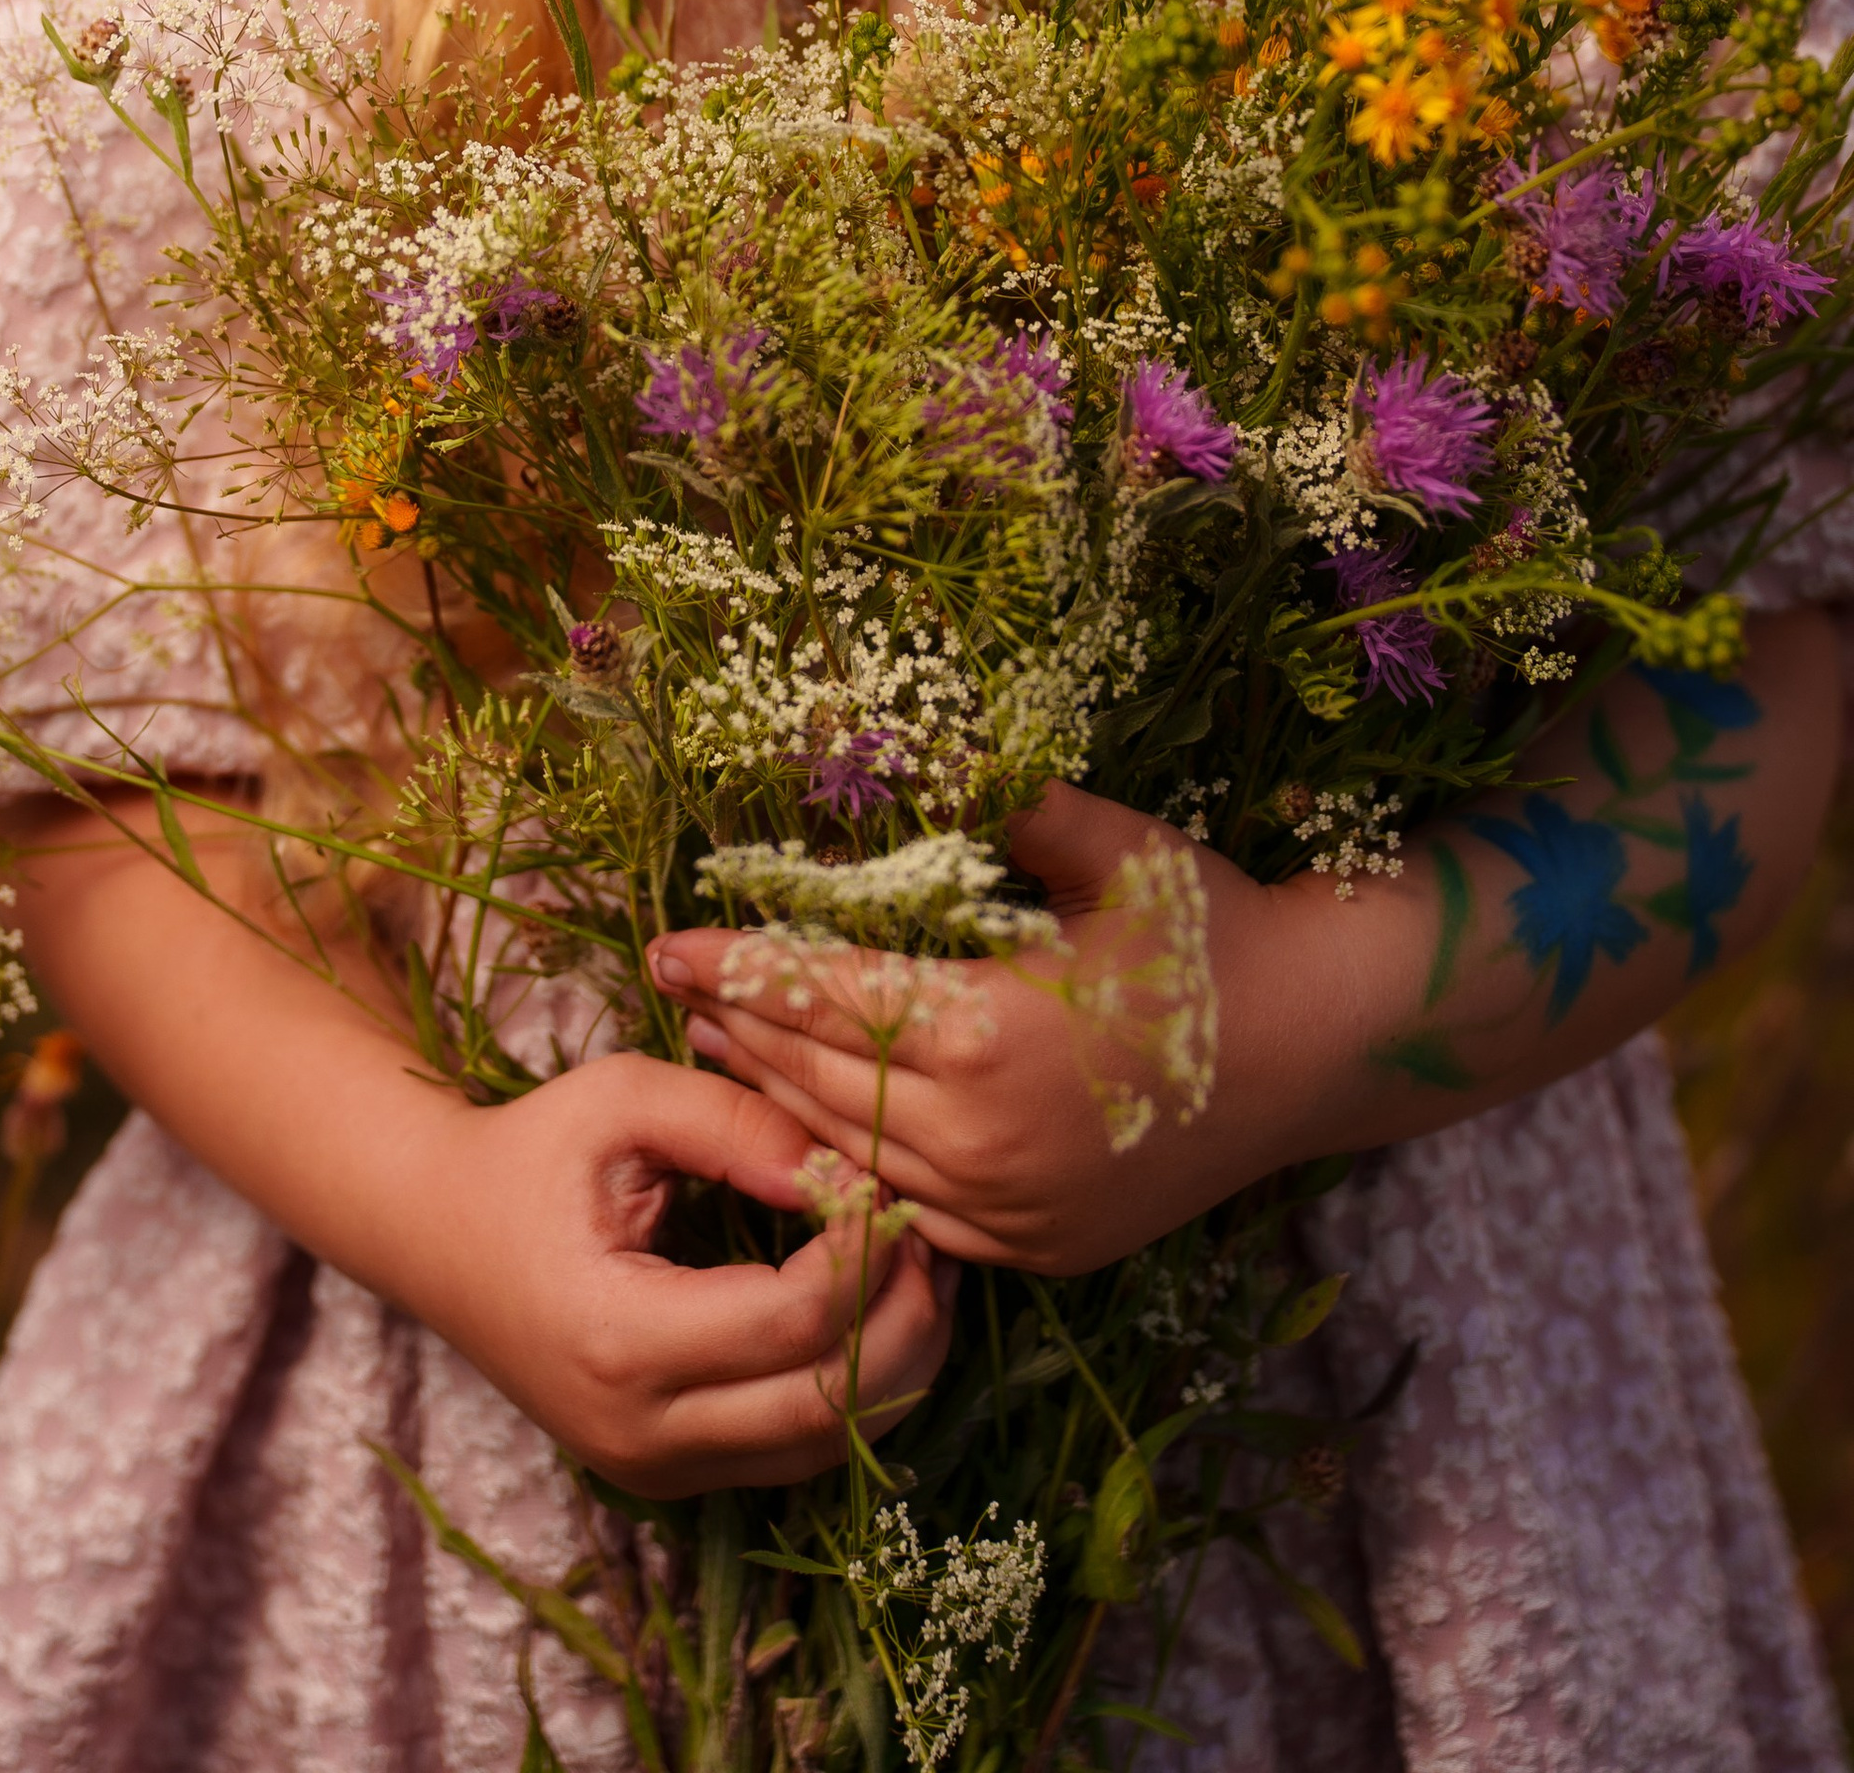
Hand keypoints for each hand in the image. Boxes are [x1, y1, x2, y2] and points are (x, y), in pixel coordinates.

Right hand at [392, 1052, 955, 1496]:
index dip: (865, 1249)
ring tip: (919, 1266)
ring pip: (829, 1445)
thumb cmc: (527, 1153)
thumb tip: (837, 1169)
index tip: (882, 1177)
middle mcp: (642, 1431)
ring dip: (898, 1361)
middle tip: (928, 1228)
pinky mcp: (669, 1473)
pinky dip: (854, 1389)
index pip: (796, 1319)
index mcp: (621, 1339)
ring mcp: (656, 1469)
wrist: (433, 1234)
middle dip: (907, 1315)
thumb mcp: (617, 1100)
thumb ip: (732, 1122)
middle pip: (831, 1403)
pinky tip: (874, 1312)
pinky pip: (795, 1451)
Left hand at [649, 784, 1347, 1274]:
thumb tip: (920, 744)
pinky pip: (917, 1213)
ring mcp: (1014, 1209)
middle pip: (825, 1082)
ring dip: (783, 1103)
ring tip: (722, 1051)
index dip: (744, 969)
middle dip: (744, 1032)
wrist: (1322, 1046)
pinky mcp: (1039, 1249)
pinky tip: (819, 1130)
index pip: (829, 997)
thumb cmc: (1212, 929)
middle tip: (675, 989)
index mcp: (992, 1035)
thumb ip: (1014, 804)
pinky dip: (857, 1169)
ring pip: (859, 1156)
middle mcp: (989, 1140)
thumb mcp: (1115, 848)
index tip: (671, 943)